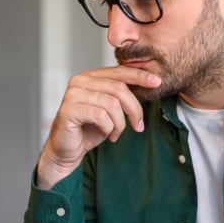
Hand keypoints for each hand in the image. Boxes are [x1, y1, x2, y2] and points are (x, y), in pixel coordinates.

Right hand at [36, 66, 160, 189]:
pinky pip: (100, 116)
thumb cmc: (88, 129)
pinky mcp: (69, 110)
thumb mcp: (110, 109)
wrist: (67, 150)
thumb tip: (149, 85)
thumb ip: (121, 96)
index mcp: (89, 77)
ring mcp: (73, 95)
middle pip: (119, 88)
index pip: (118, 72)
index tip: (157, 82)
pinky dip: (108, 128)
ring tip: (115, 133)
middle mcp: (79, 82)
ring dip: (120, 123)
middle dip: (134, 109)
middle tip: (138, 126)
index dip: (139, 76)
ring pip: (112, 104)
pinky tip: (106, 134)